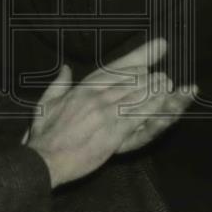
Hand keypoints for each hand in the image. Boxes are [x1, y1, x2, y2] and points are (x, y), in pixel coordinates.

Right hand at [26, 38, 191, 187]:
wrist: (44, 159)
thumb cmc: (44, 133)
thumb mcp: (46, 101)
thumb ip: (59, 83)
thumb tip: (66, 68)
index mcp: (83, 88)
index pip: (114, 69)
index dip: (135, 60)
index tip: (151, 52)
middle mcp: (96, 97)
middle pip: (129, 81)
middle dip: (148, 78)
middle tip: (163, 76)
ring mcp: (105, 114)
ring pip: (135, 97)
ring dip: (154, 91)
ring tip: (167, 86)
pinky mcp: (112, 133)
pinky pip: (136, 118)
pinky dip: (151, 109)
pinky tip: (162, 104)